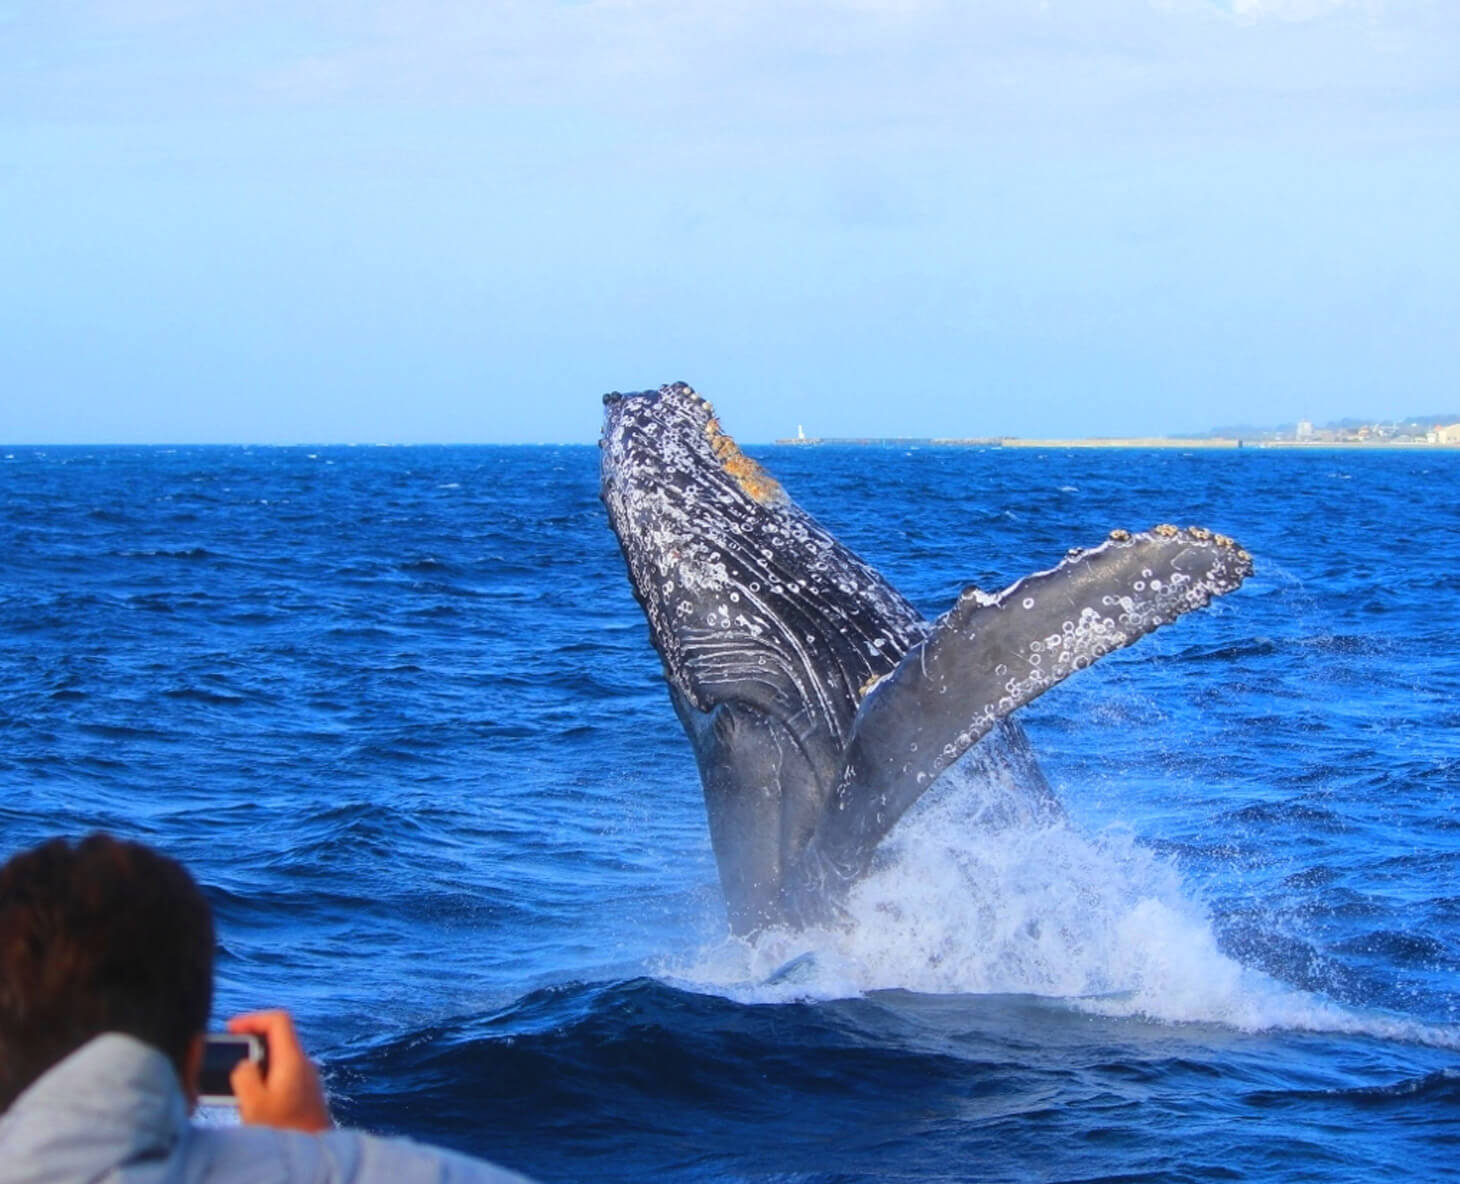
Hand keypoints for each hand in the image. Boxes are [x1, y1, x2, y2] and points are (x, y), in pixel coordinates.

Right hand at [227, 1009, 334, 1132]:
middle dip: (251, 1042)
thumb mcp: (253, 1105)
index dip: (253, 1018)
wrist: (314, 1153)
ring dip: (256, 1062)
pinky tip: (251, 1098)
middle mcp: (304, 1064)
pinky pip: (283, 1074)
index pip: (278, 1020)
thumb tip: (244, 1064)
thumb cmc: (286, 1132)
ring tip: (235, 1081)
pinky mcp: (305, 1093)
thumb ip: (244, 1076)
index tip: (231, 1028)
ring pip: (279, 1057)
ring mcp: (307, 1078)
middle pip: (278, 1038)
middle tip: (229, 1056)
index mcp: (293, 1060)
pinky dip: (265, 1076)